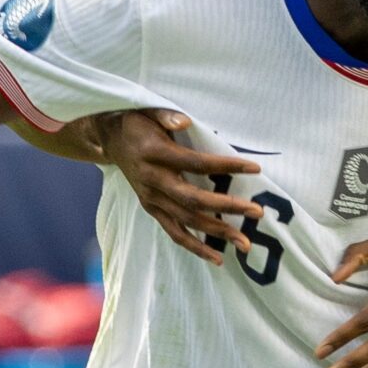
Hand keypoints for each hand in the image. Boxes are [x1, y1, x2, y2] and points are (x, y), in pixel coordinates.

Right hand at [93, 109, 261, 264]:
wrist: (110, 140)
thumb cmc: (136, 123)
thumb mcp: (148, 110)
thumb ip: (166, 116)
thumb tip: (185, 123)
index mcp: (155, 154)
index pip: (196, 163)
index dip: (225, 166)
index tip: (254, 168)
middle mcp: (153, 181)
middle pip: (194, 200)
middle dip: (228, 207)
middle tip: (256, 212)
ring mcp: (152, 199)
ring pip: (187, 222)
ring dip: (217, 234)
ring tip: (244, 244)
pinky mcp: (152, 209)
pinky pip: (175, 233)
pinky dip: (195, 247)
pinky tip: (217, 257)